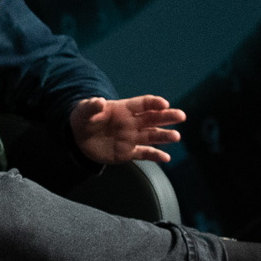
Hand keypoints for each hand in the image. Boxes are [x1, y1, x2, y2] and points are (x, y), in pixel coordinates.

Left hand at [70, 95, 185, 165]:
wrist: (79, 138)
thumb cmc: (84, 119)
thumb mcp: (84, 111)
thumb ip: (92, 106)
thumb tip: (98, 101)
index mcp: (124, 109)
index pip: (142, 103)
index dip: (153, 103)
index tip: (164, 104)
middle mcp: (132, 122)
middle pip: (153, 118)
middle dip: (167, 117)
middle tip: (181, 116)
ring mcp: (131, 137)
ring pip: (152, 136)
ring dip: (164, 136)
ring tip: (176, 136)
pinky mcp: (128, 152)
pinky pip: (144, 154)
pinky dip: (155, 156)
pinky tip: (166, 158)